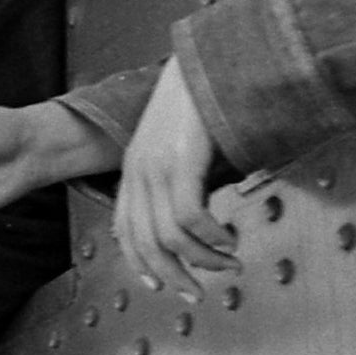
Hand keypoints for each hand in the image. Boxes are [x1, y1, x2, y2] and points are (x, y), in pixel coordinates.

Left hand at [113, 58, 234, 298]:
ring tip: (229, 265)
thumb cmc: (202, 103)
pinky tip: (228, 241)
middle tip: (198, 292)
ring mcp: (156, 167)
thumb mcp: (181, 148)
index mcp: (134, 170)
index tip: (163, 284)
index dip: (142, 262)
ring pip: (169, 237)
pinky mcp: (179, 161)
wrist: (208, 62)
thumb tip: (199, 220)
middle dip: (173, 275)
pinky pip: (190, 217)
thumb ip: (182, 182)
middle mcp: (138, 172)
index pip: (126, 230)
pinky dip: (211, 237)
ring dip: (202, 260)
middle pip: (145, 243)